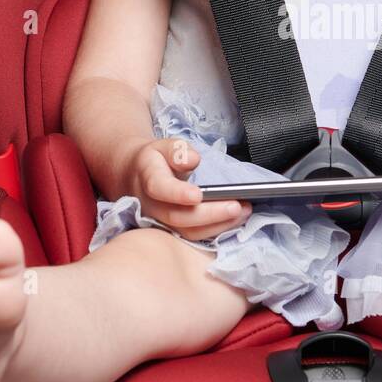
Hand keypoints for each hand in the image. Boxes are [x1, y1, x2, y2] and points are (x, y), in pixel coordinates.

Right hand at [125, 137, 252, 240]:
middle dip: (210, 214)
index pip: (159, 188)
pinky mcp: (173, 231)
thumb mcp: (163, 146)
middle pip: (178, 217)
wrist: (137, 178)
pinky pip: (194, 236)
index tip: (198, 195)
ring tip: (244, 211)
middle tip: (237, 206)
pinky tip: (236, 219)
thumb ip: (177, 150)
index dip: (178, 194)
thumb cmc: (156, 161)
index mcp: (148, 179)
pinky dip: (216, 230)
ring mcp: (161, 223)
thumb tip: (193, 160)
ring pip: (188, 232)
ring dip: (218, 225)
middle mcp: (152, 206)